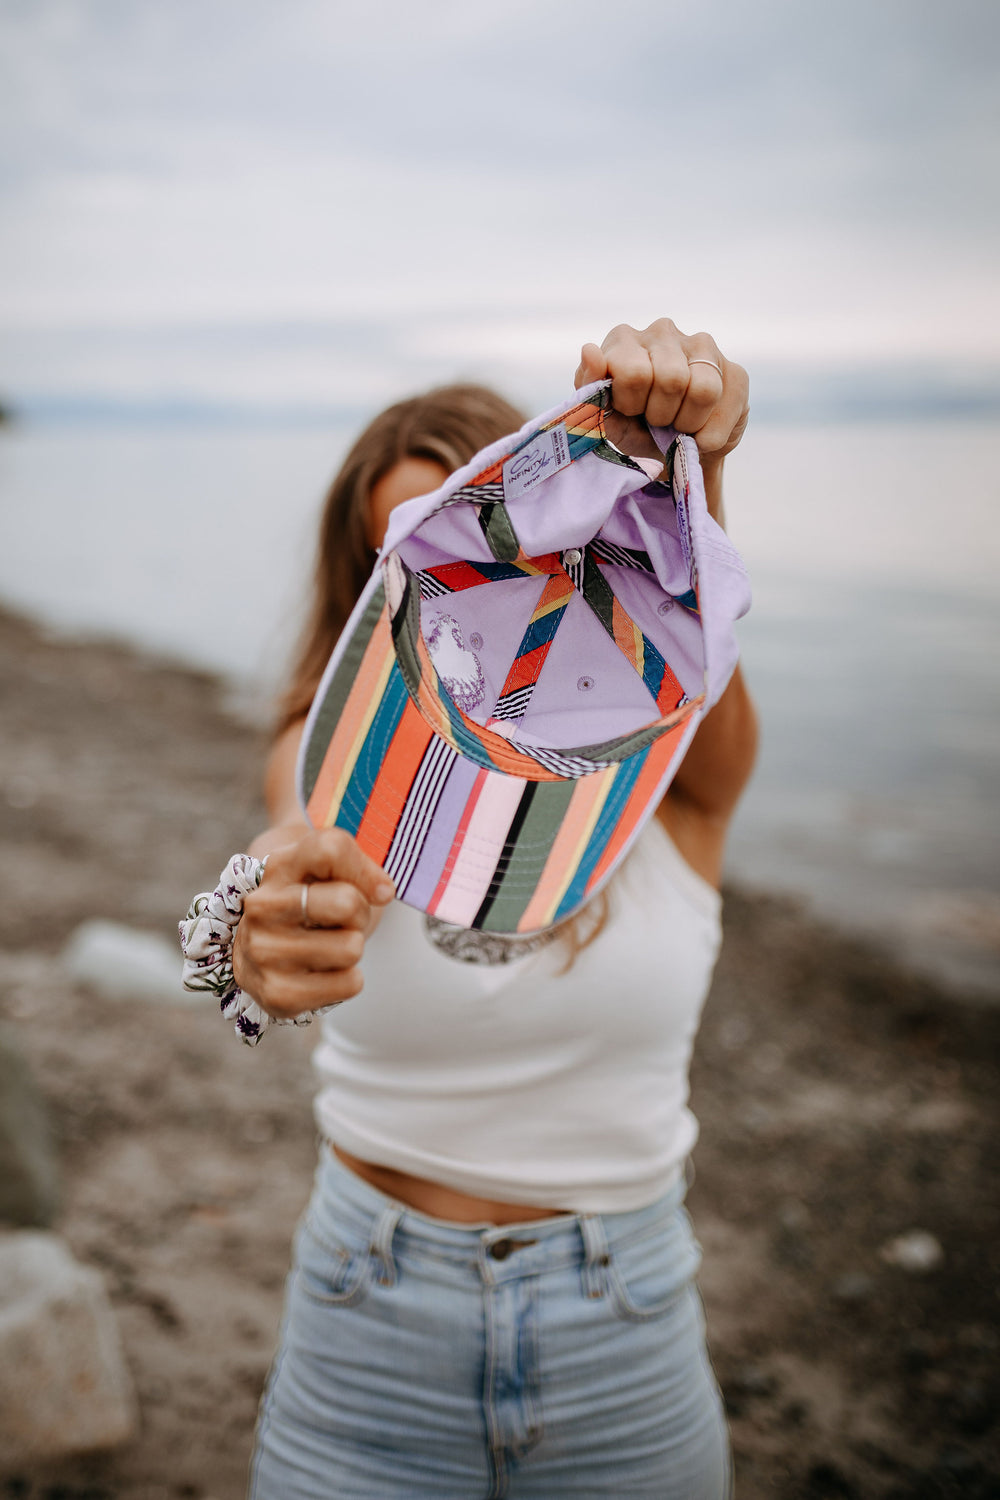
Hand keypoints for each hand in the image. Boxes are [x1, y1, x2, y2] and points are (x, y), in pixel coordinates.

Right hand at [232, 828, 394, 1019]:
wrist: (264, 952)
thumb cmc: (309, 903)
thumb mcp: (327, 869)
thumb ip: (356, 862)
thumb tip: (383, 892)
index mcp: (277, 867)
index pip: (331, 849)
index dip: (365, 869)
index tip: (374, 888)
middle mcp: (262, 907)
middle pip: (347, 902)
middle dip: (359, 913)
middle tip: (342, 920)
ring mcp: (263, 952)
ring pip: (351, 947)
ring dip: (351, 948)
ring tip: (328, 944)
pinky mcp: (277, 993)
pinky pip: (350, 984)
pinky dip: (347, 979)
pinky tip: (322, 971)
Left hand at [575, 318, 748, 472]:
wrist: (674, 454)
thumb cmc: (633, 429)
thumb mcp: (606, 421)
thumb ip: (590, 391)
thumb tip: (590, 351)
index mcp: (623, 340)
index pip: (633, 371)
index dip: (632, 404)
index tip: (630, 412)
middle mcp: (662, 331)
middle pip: (671, 379)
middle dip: (660, 415)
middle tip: (655, 421)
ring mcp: (701, 345)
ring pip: (703, 389)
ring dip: (687, 423)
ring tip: (677, 425)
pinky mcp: (734, 369)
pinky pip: (726, 403)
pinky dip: (710, 433)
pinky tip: (700, 433)